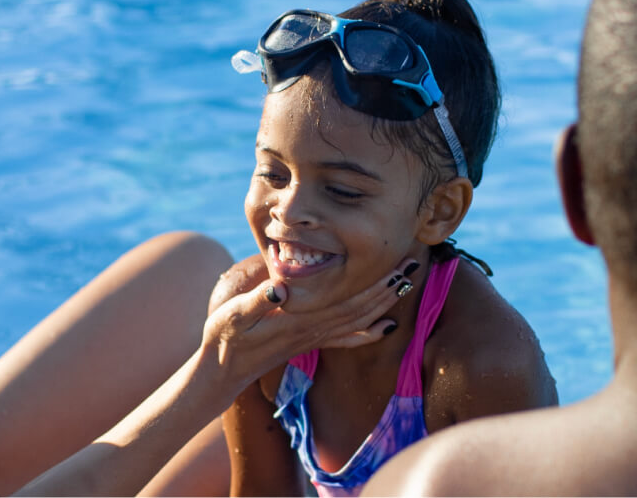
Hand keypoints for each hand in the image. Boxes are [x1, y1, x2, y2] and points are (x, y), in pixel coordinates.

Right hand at [197, 256, 421, 384]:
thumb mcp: (232, 315)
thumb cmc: (225, 338)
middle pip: (360, 309)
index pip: (346, 300)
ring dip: (384, 304)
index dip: (373, 284)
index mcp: (300, 319)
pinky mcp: (308, 341)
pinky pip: (346, 338)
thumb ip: (256, 300)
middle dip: (388, 289)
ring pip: (358, 321)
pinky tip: (385, 329)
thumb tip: (279, 287)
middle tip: (414, 266)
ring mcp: (313, 338)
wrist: (223, 371)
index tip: (395, 265)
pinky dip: (369, 333)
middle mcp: (313, 330)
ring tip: (406, 284)